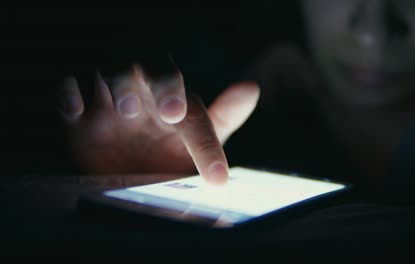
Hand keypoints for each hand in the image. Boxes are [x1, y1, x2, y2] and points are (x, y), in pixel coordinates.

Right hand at [57, 64, 259, 184]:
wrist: (126, 168)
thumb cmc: (166, 147)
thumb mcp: (197, 136)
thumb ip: (224, 115)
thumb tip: (252, 88)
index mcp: (174, 98)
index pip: (191, 104)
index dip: (202, 130)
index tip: (214, 168)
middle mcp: (144, 92)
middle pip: (149, 70)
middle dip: (161, 84)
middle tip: (172, 112)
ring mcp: (109, 99)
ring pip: (109, 72)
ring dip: (118, 86)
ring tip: (127, 111)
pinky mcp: (78, 113)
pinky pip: (67, 91)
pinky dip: (68, 95)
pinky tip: (75, 110)